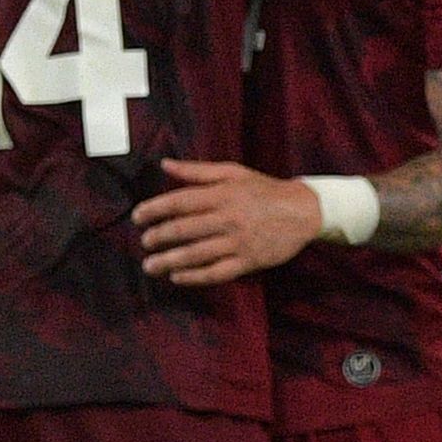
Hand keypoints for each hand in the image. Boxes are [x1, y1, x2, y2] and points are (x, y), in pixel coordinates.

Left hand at [133, 160, 322, 286]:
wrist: (304, 210)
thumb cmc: (264, 190)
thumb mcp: (233, 172)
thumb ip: (197, 171)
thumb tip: (164, 164)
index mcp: (222, 194)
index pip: (180, 202)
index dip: (155, 209)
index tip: (137, 217)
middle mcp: (228, 218)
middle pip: (185, 229)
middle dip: (158, 237)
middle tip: (144, 242)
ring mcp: (238, 241)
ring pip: (197, 253)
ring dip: (169, 261)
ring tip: (149, 266)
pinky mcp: (249, 261)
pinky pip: (217, 272)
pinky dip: (195, 276)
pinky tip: (177, 277)